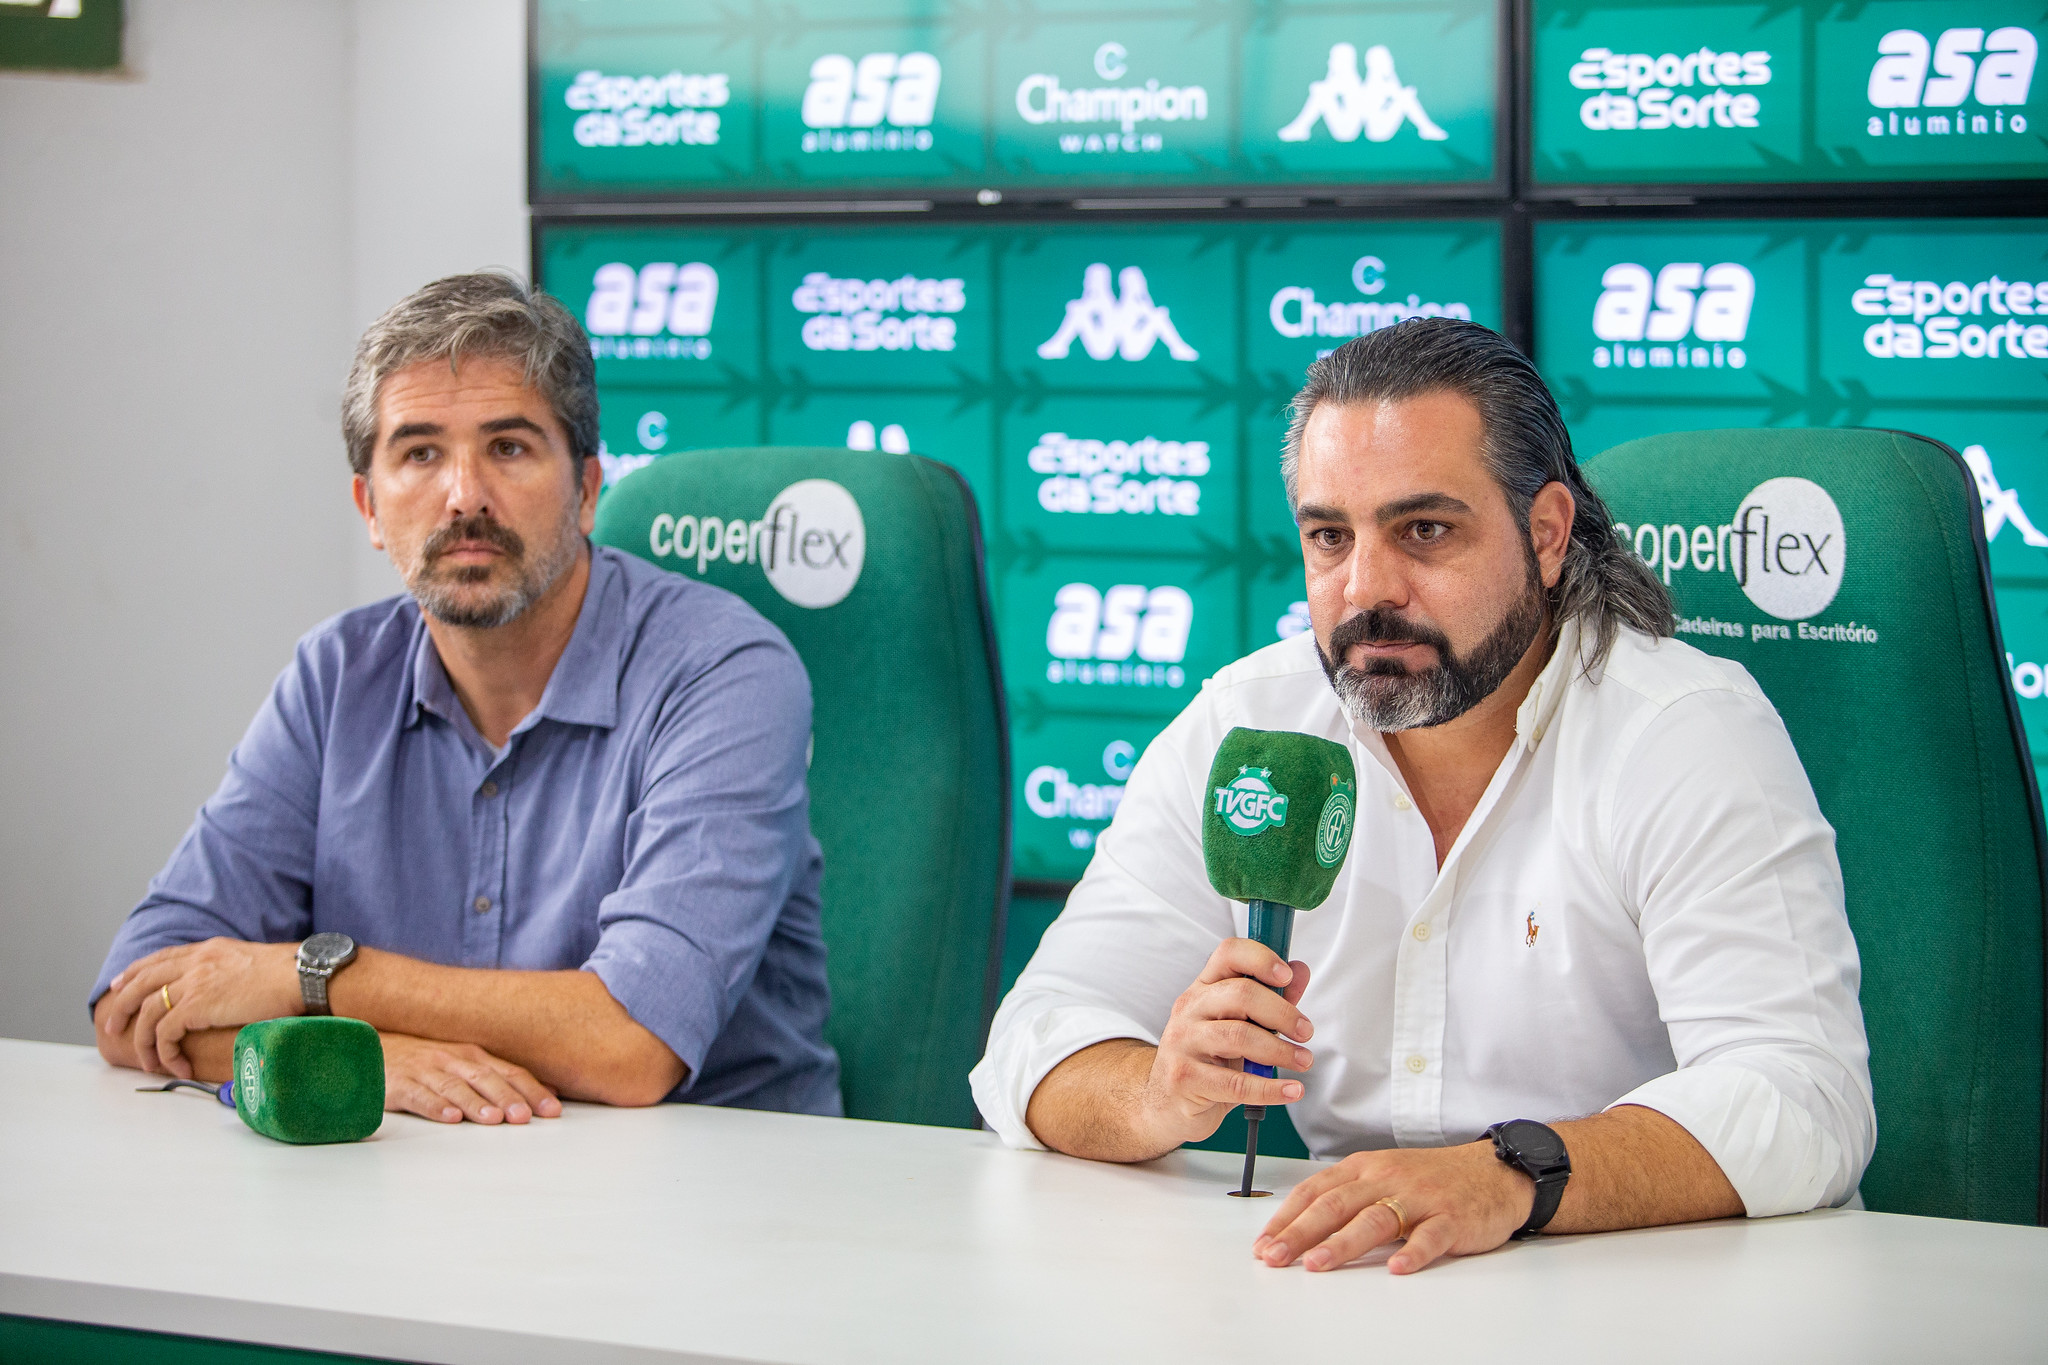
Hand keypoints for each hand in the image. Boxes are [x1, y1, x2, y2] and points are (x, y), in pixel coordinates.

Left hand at [101, 939, 301, 1077]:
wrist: (301, 976)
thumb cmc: (290, 974)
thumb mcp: (250, 962)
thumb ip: (229, 970)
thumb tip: (228, 989)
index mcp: (209, 949)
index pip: (161, 957)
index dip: (135, 972)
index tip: (121, 984)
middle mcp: (195, 962)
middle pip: (141, 981)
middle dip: (121, 1004)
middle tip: (113, 1024)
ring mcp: (193, 983)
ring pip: (146, 1011)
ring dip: (142, 1040)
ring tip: (147, 1061)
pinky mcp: (196, 1006)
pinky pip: (164, 1033)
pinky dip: (164, 1052)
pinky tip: (176, 1066)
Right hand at [380, 1032, 561, 1123]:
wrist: (370, 1051)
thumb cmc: (426, 1063)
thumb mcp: (466, 1065)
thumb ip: (505, 1077)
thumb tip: (552, 1090)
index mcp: (473, 1056)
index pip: (510, 1072)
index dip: (533, 1090)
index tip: (553, 1110)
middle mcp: (453, 1060)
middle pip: (486, 1079)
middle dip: (508, 1097)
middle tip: (525, 1117)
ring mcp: (426, 1071)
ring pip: (455, 1087)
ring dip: (476, 1103)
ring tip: (494, 1119)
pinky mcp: (400, 1084)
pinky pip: (419, 1096)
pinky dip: (436, 1106)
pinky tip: (450, 1118)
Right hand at [1136, 938, 1312, 1150]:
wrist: (1167, 1104)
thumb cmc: (1207, 1061)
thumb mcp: (1237, 1026)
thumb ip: (1269, 1000)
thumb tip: (1300, 972)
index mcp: (1203, 989)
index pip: (1229, 954)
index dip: (1261, 959)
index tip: (1287, 976)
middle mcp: (1189, 1009)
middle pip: (1241, 994)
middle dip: (1282, 1013)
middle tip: (1305, 1031)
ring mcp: (1183, 1042)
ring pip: (1239, 1036)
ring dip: (1280, 1050)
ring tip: (1303, 1061)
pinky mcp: (1185, 1078)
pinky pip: (1235, 1082)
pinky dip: (1270, 1088)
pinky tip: (1291, 1089)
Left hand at [1256, 1140, 1532, 1274]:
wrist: (1492, 1172)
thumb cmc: (1430, 1179)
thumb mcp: (1382, 1175)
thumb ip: (1346, 1196)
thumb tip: (1299, 1227)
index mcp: (1364, 1167)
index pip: (1315, 1191)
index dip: (1286, 1218)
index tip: (1264, 1244)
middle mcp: (1386, 1178)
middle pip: (1336, 1205)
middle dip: (1300, 1233)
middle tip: (1276, 1257)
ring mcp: (1419, 1198)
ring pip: (1375, 1219)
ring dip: (1343, 1243)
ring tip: (1318, 1264)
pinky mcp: (1451, 1218)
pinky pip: (1430, 1237)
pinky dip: (1413, 1253)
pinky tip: (1397, 1269)